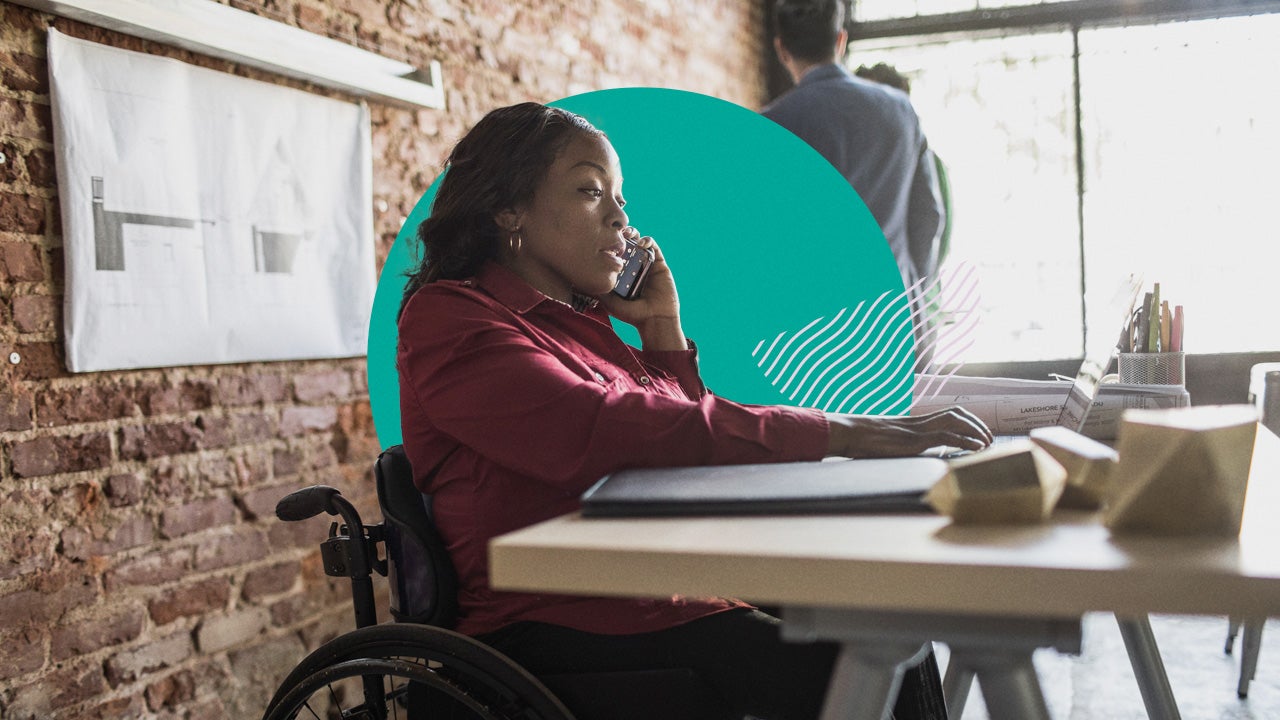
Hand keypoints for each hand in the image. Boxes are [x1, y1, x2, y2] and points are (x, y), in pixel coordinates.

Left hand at [599, 229, 685, 350]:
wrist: (654, 319)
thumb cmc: (631, 313)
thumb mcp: (609, 301)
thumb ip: (598, 289)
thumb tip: (578, 280)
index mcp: (620, 272)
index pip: (613, 251)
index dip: (608, 242)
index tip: (601, 237)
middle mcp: (633, 265)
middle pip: (625, 242)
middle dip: (620, 233)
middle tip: (615, 232)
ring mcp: (646, 263)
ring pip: (638, 241)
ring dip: (633, 233)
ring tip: (627, 233)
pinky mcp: (659, 263)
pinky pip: (653, 247)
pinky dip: (647, 240)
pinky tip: (641, 243)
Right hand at [824, 406, 992, 457]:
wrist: (851, 432)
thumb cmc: (861, 439)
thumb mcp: (884, 441)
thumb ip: (897, 444)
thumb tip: (902, 452)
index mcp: (914, 422)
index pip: (947, 414)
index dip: (966, 421)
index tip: (977, 432)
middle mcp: (919, 422)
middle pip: (956, 413)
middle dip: (976, 423)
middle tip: (989, 438)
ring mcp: (918, 430)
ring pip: (956, 421)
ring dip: (976, 430)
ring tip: (987, 443)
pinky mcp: (917, 440)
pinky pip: (948, 437)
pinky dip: (966, 442)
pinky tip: (977, 449)